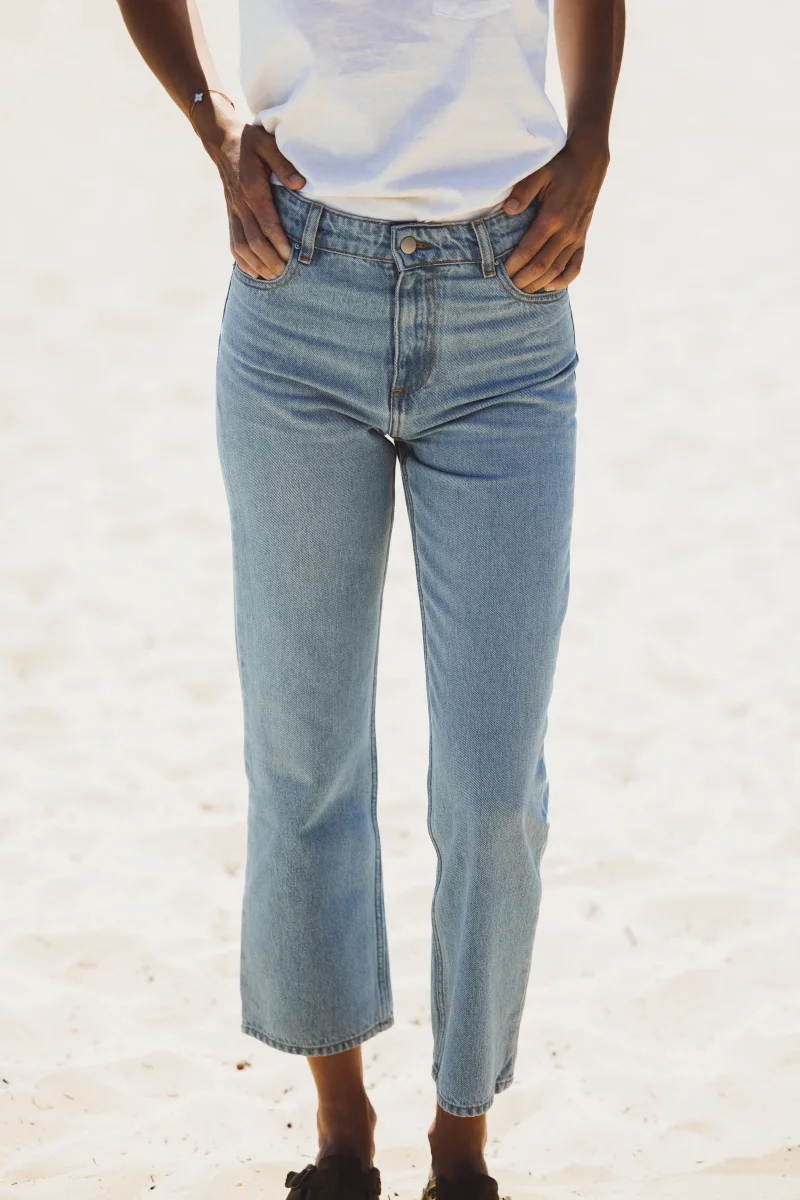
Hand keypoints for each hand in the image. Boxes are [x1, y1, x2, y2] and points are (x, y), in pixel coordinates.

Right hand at [194, 98, 306, 279]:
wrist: (223, 140)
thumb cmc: (251, 142)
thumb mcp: (268, 144)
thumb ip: (284, 164)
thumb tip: (300, 185)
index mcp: (252, 189)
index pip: (266, 223)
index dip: (278, 242)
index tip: (290, 257)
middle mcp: (240, 204)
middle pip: (254, 241)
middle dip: (269, 260)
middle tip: (285, 274)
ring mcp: (233, 212)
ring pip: (242, 246)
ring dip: (256, 264)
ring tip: (272, 277)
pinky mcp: (231, 215)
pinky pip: (233, 243)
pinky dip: (242, 260)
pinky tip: (254, 272)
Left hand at [501, 134, 609, 292]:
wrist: (589, 162)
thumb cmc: (560, 166)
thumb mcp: (540, 172)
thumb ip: (522, 191)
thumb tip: (508, 210)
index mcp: (553, 217)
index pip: (529, 250)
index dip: (514, 265)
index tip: (500, 274)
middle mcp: (566, 232)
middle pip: (541, 266)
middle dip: (523, 280)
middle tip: (506, 288)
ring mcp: (576, 237)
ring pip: (556, 270)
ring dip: (538, 283)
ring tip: (521, 291)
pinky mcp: (582, 239)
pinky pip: (575, 266)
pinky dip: (563, 280)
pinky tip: (549, 286)